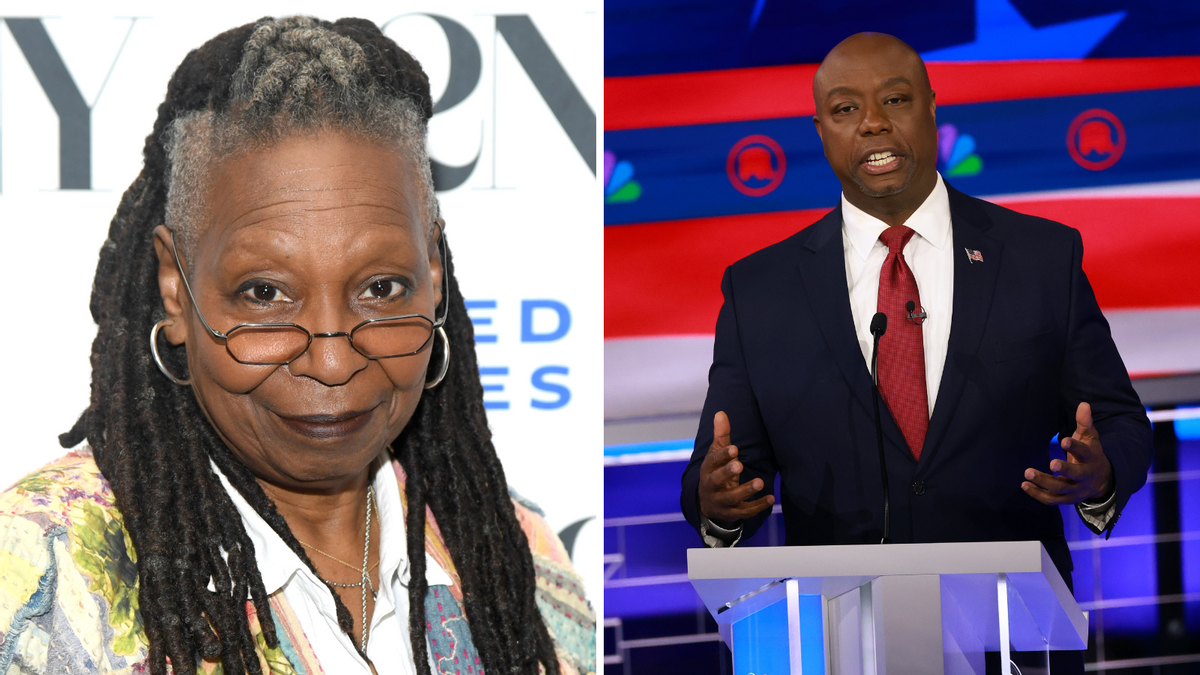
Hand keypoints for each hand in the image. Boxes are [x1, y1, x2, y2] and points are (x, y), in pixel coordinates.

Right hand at [698, 411, 774, 526]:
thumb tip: (721, 413)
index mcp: (707, 469)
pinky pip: (745, 511)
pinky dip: (758, 506)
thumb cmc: (716, 472)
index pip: (713, 462)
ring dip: (746, 490)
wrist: (708, 503)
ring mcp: (722, 501)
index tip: (734, 449)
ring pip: (732, 498)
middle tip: (740, 465)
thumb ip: (721, 435)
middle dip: (728, 473)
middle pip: (717, 480)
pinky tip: (771, 498)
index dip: (722, 456)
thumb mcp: (717, 455)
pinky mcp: (732, 513)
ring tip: (760, 482)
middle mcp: (711, 486)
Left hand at [1022, 402, 1113, 504]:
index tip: (1063, 440)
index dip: (1074, 447)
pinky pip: (1052, 500)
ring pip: (1060, 489)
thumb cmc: (1090, 454)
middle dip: (1064, 469)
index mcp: (1091, 458)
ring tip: (1027, 473)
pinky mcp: (1067, 499)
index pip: (1084, 452)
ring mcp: (1075, 489)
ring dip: (1043, 482)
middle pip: (1075, 474)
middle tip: (1051, 463)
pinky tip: (1025, 485)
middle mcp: (1084, 476)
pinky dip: (1038, 494)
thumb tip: (1083, 404)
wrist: (1102, 480)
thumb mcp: (1090, 438)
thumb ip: (1084, 423)